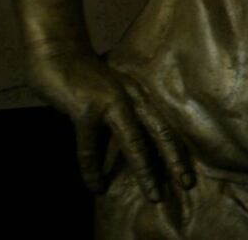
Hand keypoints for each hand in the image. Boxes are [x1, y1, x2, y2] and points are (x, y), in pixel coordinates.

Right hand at [27, 47, 192, 200]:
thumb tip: (133, 143)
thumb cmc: (86, 76)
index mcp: (141, 94)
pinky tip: (96, 186)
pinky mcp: (86, 110)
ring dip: (145, 170)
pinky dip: (92, 170)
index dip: (179, 149)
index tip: (189, 172)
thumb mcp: (113, 92)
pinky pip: (90, 148)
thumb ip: (124, 113)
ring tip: (154, 195)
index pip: (166, 123)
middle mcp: (133, 97)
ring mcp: (111, 103)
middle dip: (175, 160)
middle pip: (161, 132)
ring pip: (135, 143)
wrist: (58, 52)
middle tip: (187, 184)